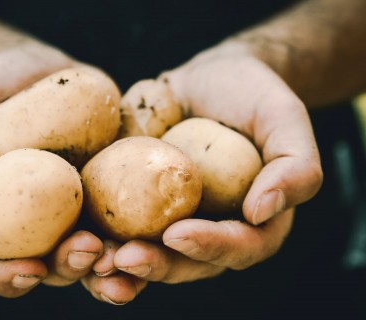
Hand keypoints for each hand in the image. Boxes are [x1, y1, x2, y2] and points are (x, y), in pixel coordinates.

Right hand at [0, 43, 136, 298]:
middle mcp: (42, 224)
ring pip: (99, 253)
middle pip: (55, 265)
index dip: (7, 275)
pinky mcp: (115, 189)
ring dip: (116, 264)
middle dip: (73, 267)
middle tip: (89, 250)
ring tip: (130, 255)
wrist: (39, 72)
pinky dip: (147, 229)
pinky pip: (132, 217)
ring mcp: (82, 210)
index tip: (28, 270)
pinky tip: (164, 227)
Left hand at [89, 39, 321, 302]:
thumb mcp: (284, 119)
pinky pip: (113, 229)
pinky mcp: (134, 204)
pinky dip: (92, 238)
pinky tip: (71, 237)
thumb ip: (295, 166)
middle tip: (125, 258)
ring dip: (115, 268)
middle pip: (184, 264)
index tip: (180, 234)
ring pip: (144, 257)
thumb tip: (263, 211)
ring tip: (91, 259)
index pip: (236, 247)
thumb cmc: (252, 97)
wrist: (209, 79)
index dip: (210, 247)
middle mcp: (207, 230)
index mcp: (250, 223)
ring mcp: (167, 220)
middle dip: (155, 266)